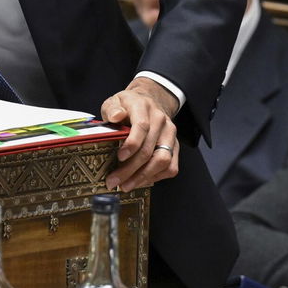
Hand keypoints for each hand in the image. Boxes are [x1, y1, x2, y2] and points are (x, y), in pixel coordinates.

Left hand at [100, 77, 179, 191]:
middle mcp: (161, 120)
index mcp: (143, 107)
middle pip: (150, 149)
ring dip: (143, 177)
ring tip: (125, 185)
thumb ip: (112, 109)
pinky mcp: (175, 146)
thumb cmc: (128, 105)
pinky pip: (171, 167)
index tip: (119, 157)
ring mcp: (170, 134)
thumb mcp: (115, 101)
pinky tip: (139, 181)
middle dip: (131, 169)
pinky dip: (155, 177)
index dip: (132, 144)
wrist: (149, 101)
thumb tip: (115, 116)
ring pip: (163, 160)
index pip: (142, 126)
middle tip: (114, 181)